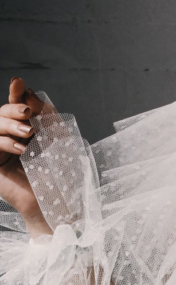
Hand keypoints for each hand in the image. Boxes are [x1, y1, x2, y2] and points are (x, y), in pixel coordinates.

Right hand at [0, 78, 50, 235]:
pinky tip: (21, 149)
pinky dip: (5, 142)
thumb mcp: (59, 137)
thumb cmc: (61, 173)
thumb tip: (28, 91)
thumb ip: (46, 114)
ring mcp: (0, 151)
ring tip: (29, 134)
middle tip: (28, 112)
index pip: (17, 106)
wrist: (58, 202)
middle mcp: (11, 138)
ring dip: (10, 124)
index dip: (16, 93)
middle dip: (13, 107)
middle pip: (2, 112)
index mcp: (27, 130)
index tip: (19, 82)